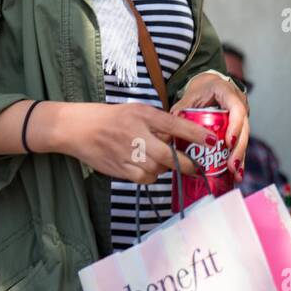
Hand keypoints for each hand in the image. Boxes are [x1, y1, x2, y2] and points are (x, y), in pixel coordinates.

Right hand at [57, 102, 216, 183]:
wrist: (77, 128)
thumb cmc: (111, 117)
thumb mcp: (136, 111)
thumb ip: (158, 123)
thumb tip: (181, 138)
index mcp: (142, 115)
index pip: (175, 125)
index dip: (196, 134)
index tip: (212, 140)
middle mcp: (136, 134)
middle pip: (168, 156)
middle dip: (186, 164)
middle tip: (197, 168)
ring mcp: (126, 153)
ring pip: (157, 170)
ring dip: (164, 168)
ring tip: (161, 161)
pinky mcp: (119, 169)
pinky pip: (144, 178)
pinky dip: (150, 176)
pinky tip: (146, 167)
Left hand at [171, 72, 249, 184]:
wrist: (213, 85)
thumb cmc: (203, 89)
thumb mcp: (193, 93)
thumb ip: (184, 105)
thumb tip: (174, 117)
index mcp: (229, 94)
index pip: (237, 110)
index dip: (235, 127)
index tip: (229, 142)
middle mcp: (240, 106)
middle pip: (244, 129)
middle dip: (239, 149)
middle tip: (232, 165)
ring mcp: (241, 118)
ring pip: (244, 139)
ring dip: (240, 158)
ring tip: (236, 174)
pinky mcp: (239, 129)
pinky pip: (239, 144)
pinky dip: (237, 158)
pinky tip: (235, 174)